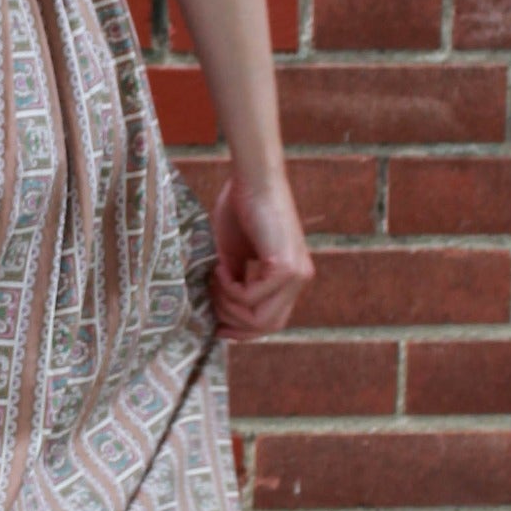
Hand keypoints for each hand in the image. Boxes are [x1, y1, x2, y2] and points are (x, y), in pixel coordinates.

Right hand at [207, 169, 312, 337]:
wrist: (252, 179)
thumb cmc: (241, 208)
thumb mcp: (235, 256)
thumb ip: (235, 283)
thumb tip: (219, 314)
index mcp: (290, 278)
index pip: (271, 322)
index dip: (243, 331)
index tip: (215, 327)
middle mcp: (299, 279)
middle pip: (268, 327)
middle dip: (233, 322)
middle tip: (210, 300)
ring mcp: (297, 275)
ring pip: (261, 319)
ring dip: (229, 306)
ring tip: (214, 280)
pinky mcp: (286, 268)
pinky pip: (251, 298)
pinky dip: (230, 290)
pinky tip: (220, 268)